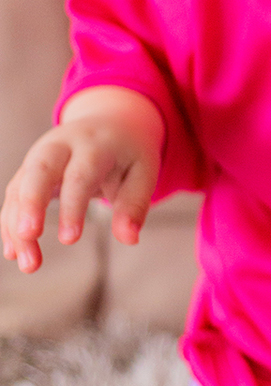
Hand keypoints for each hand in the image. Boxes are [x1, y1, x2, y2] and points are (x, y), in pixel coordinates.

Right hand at [1, 87, 162, 273]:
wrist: (110, 121)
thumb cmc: (128, 152)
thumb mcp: (143, 171)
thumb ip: (135, 203)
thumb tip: (129, 238)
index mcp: (94, 144)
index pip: (80, 174)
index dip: (73, 206)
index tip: (70, 240)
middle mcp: (61, 145)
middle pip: (39, 170)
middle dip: (31, 204)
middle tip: (29, 236)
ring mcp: (40, 155)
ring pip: (21, 187)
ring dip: (17, 225)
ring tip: (28, 263)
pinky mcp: (29, 169)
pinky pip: (14, 195)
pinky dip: (10, 223)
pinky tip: (14, 252)